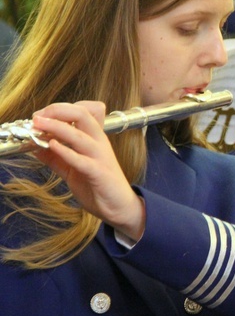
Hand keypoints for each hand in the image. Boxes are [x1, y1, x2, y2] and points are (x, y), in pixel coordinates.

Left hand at [32, 102, 144, 240]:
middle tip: (37, 116)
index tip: (40, 115)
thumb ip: (56, 157)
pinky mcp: (99, 173)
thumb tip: (34, 147)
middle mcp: (99, 143)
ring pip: (79, 135)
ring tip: (38, 124)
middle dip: (57, 111)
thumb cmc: (98, 185)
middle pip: (82, 114)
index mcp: (94, 138)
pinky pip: (81, 160)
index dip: (59, 109)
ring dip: (56, 127)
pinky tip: (52, 146)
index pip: (81, 111)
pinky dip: (66, 151)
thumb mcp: (72, 168)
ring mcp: (100, 157)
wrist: (119, 206)